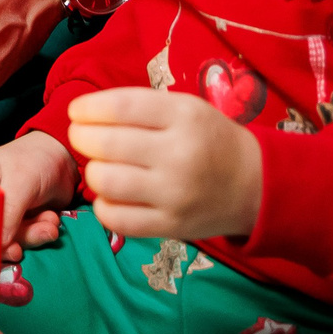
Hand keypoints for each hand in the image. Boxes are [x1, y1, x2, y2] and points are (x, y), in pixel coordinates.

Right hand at [0, 130, 76, 256]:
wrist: (62, 159)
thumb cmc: (34, 159)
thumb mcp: (20, 181)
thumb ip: (9, 213)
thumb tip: (0, 245)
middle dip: (11, 241)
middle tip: (21, 248)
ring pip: (8, 240)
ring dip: (31, 236)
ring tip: (49, 223)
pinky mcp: (16, 224)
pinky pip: (23, 239)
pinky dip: (39, 234)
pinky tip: (51, 221)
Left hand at [66, 87, 261, 242]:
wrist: (255, 185)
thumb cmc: (209, 139)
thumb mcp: (186, 108)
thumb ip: (139, 107)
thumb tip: (85, 114)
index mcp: (184, 116)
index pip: (120, 106)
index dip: (88, 108)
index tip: (77, 111)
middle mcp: (179, 154)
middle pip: (106, 144)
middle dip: (81, 137)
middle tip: (82, 137)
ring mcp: (175, 194)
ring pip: (105, 182)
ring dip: (93, 171)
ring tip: (101, 166)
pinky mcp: (171, 226)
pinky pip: (116, 218)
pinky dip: (103, 205)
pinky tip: (112, 195)